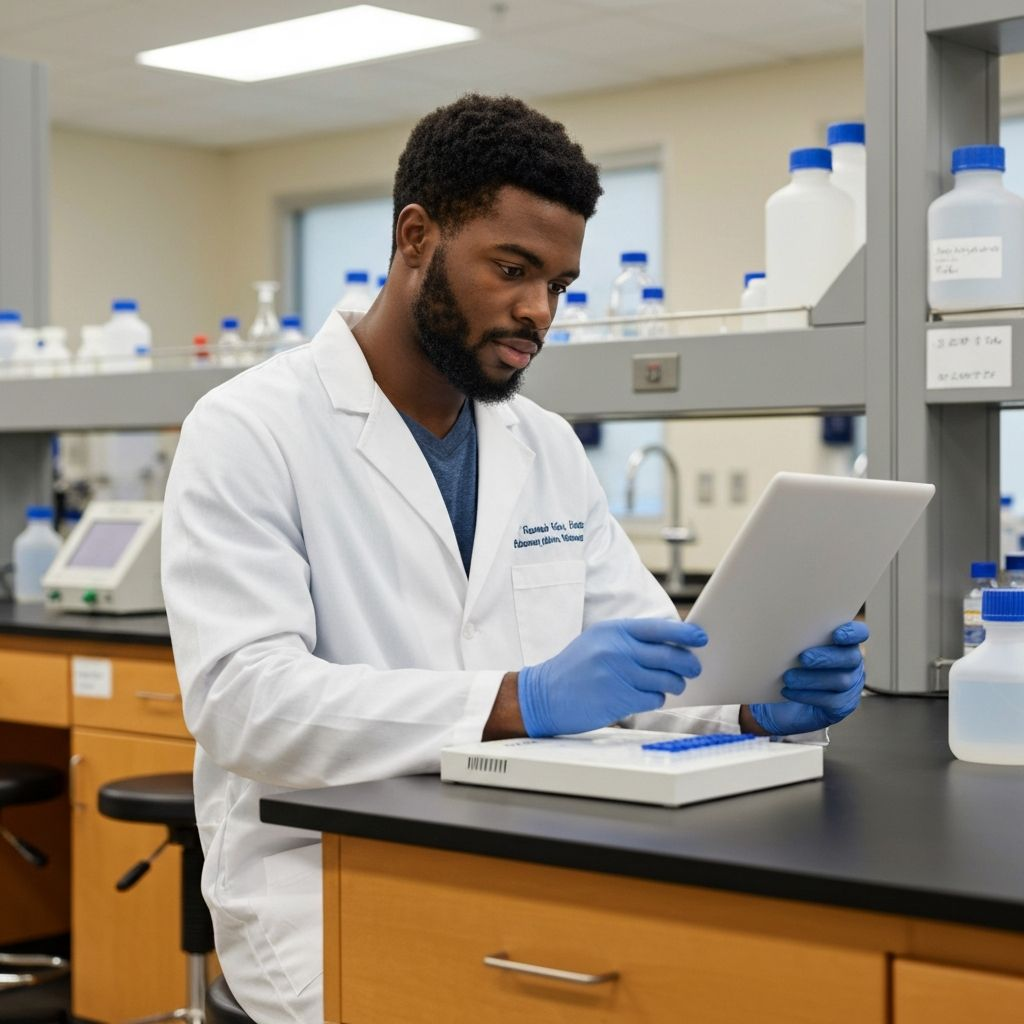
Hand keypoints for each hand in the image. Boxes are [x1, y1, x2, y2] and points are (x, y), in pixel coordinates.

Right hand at [517, 619, 706, 737]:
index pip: (659, 628)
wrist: (544, 695)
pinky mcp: (619, 699)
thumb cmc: (576, 668)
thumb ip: (630, 639)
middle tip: (694, 668)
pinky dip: (656, 698)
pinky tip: (646, 697)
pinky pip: (654, 698)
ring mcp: (618, 675)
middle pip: (669, 655)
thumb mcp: (598, 641)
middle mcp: (617, 650)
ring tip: (670, 684)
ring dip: (674, 683)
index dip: (685, 633)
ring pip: (666, 679)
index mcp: (613, 630)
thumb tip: (672, 642)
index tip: (701, 638)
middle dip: (688, 663)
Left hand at [749, 621, 867, 734]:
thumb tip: (782, 628)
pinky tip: (789, 692)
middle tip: (803, 658)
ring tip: (789, 678)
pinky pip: (832, 701)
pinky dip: (808, 695)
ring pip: (841, 681)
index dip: (853, 633)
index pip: (860, 633)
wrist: (779, 701)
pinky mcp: (842, 706)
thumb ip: (797, 638)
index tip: (836, 635)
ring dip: (813, 678)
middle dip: (826, 657)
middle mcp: (852, 663)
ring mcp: (851, 686)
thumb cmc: (787, 666)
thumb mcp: (791, 648)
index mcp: (844, 642)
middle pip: (851, 657)